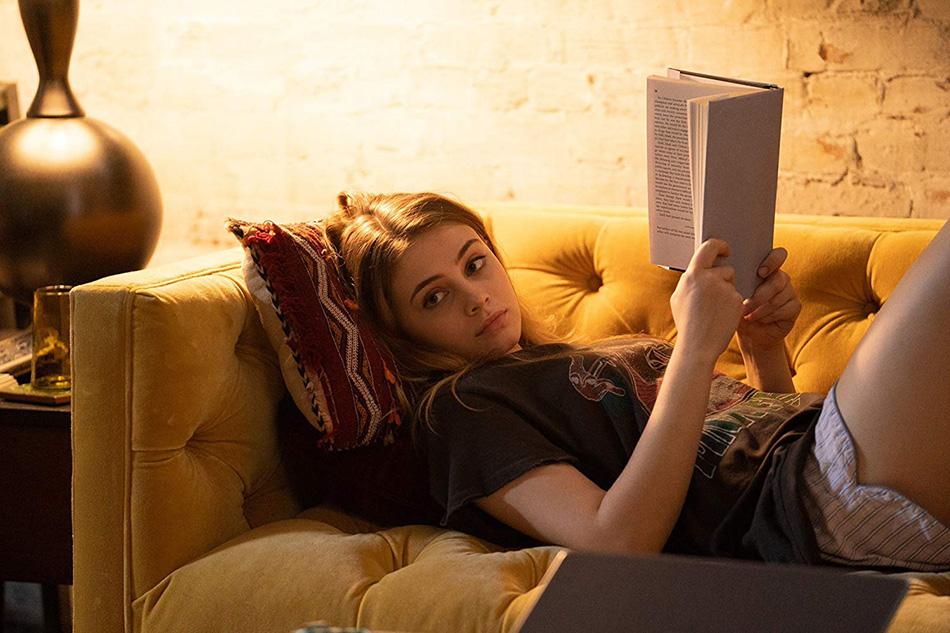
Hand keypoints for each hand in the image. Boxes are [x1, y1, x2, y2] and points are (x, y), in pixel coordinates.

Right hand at [670, 239, 744, 362]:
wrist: (697, 346)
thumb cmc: (686, 323)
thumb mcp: (679, 298)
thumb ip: (690, 281)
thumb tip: (699, 270)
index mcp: (693, 275)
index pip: (709, 247)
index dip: (719, 245)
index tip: (725, 249)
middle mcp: (710, 279)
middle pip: (726, 269)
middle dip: (725, 278)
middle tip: (719, 292)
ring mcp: (725, 289)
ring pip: (733, 284)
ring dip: (728, 293)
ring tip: (715, 311)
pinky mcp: (737, 301)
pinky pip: (738, 297)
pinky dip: (732, 306)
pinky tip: (722, 317)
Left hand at [736, 247, 800, 351]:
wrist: (749, 334)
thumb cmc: (738, 310)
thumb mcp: (733, 294)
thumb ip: (735, 280)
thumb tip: (728, 271)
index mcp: (766, 269)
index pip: (778, 255)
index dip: (772, 260)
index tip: (760, 272)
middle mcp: (781, 278)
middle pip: (778, 280)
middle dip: (760, 296)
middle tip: (744, 306)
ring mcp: (790, 292)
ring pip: (780, 297)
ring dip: (761, 309)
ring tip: (748, 315)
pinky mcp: (795, 307)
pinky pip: (785, 309)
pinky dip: (769, 316)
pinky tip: (759, 320)